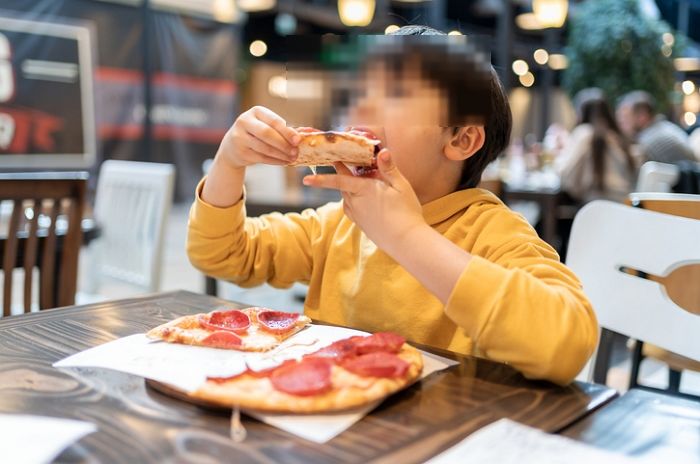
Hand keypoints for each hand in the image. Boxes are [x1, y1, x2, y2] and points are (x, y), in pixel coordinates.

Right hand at [217, 106, 299, 168]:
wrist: (232, 146)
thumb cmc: (257, 133)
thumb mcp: (266, 125)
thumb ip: (283, 129)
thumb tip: (306, 134)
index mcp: (255, 112)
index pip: (273, 121)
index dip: (287, 131)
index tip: (298, 140)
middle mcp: (244, 122)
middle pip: (267, 134)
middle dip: (283, 144)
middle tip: (296, 152)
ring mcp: (240, 137)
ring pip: (264, 148)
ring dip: (281, 155)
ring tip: (292, 158)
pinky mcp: (240, 152)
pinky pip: (261, 158)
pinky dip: (275, 161)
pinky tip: (284, 162)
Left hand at [302, 149, 426, 253]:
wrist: (406, 241)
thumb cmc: (406, 212)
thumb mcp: (401, 186)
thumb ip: (389, 168)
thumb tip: (382, 151)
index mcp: (364, 189)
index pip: (338, 180)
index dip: (322, 178)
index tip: (306, 178)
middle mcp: (356, 203)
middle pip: (342, 186)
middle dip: (340, 174)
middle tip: (340, 162)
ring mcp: (358, 215)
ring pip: (346, 198)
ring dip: (347, 188)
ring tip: (355, 180)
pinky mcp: (362, 224)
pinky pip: (350, 209)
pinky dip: (351, 201)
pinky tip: (360, 199)